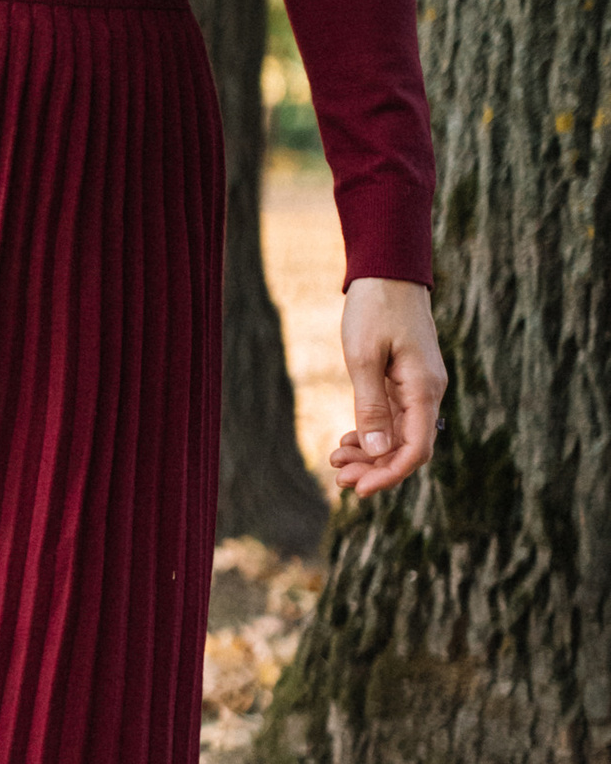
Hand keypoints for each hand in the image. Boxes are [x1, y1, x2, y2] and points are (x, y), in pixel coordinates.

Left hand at [329, 281, 444, 498]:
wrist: (388, 274)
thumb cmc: (376, 309)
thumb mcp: (364, 357)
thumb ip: (371, 405)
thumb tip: (376, 450)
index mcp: (424, 389)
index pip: (416, 450)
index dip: (389, 475)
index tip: (359, 489)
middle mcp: (427, 393)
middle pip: (407, 449)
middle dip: (374, 469)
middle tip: (337, 479)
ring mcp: (417, 388)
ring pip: (398, 436)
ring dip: (369, 454)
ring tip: (335, 460)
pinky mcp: (405, 382)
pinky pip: (393, 419)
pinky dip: (371, 433)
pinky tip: (347, 441)